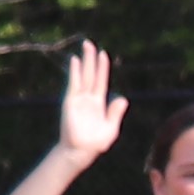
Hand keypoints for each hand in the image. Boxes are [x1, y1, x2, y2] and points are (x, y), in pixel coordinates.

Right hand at [48, 42, 117, 171]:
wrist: (81, 151)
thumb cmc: (96, 142)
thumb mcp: (111, 127)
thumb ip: (116, 112)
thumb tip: (123, 98)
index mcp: (99, 103)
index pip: (101, 81)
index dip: (103, 68)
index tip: (103, 55)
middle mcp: (88, 98)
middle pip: (91, 74)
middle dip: (92, 59)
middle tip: (91, 43)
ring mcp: (79, 98)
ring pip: (84, 75)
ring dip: (85, 61)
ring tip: (86, 46)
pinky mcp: (71, 101)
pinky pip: (74, 83)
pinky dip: (75, 72)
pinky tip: (76, 60)